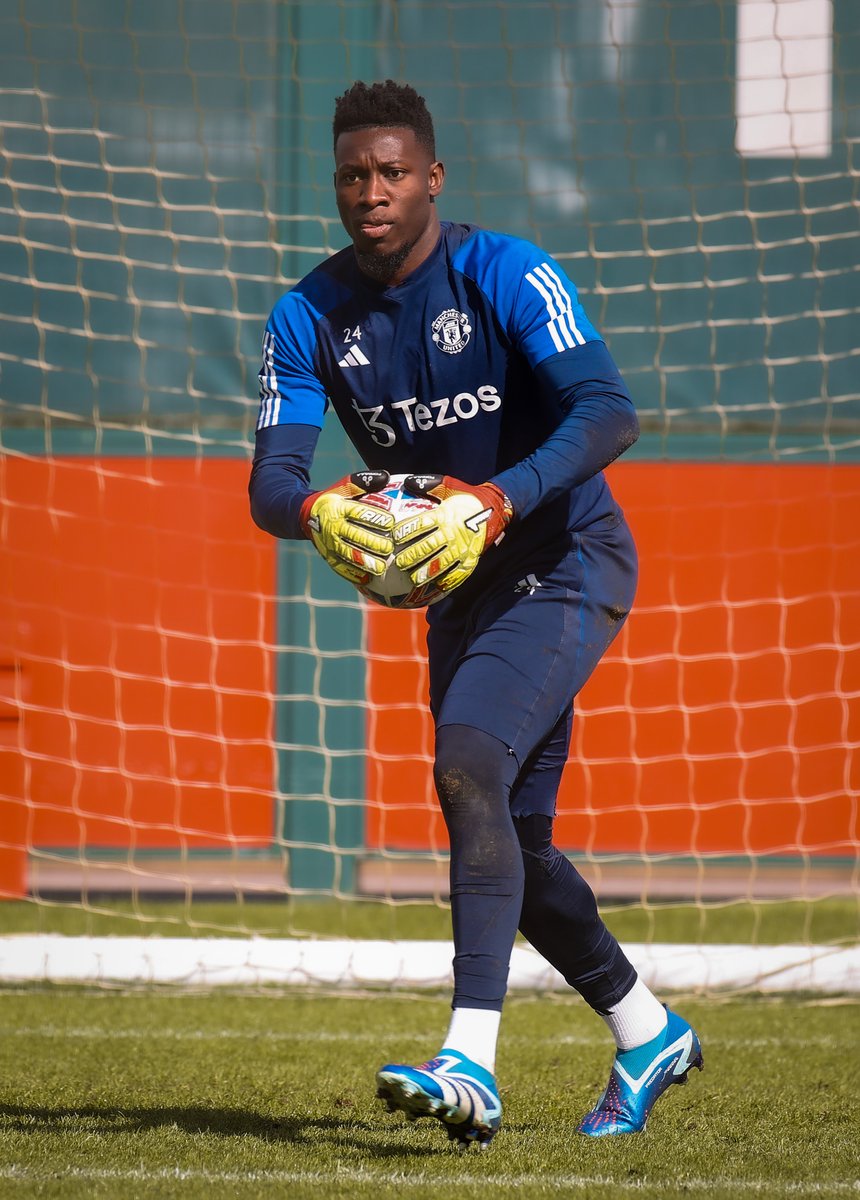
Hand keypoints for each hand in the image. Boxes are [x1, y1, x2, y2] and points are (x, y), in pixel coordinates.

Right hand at [299, 470, 394, 585]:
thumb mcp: (344, 486)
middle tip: (389, 548)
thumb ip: (363, 481)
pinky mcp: (327, 556)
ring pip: (347, 555)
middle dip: (372, 543)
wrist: (304, 515)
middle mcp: (331, 527)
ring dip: (364, 563)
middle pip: (354, 536)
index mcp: (337, 508)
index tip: (391, 523)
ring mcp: (328, 544)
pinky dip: (353, 574)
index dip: (374, 517)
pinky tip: (367, 579)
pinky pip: (340, 567)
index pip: (358, 512)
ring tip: (381, 568)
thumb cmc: (333, 499)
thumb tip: (386, 476)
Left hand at [392, 474, 513, 594]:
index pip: (422, 524)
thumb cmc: (468, 497)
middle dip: (412, 556)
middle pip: (428, 547)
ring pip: (441, 563)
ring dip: (426, 572)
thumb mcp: (450, 485)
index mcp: (445, 515)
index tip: (396, 537)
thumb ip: (430, 484)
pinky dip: (447, 581)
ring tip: (414, 578)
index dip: (407, 531)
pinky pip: (458, 572)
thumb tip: (409, 482)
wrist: (495, 508)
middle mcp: (453, 532)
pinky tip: (436, 586)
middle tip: (400, 563)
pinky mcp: (471, 558)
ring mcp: (463, 548)